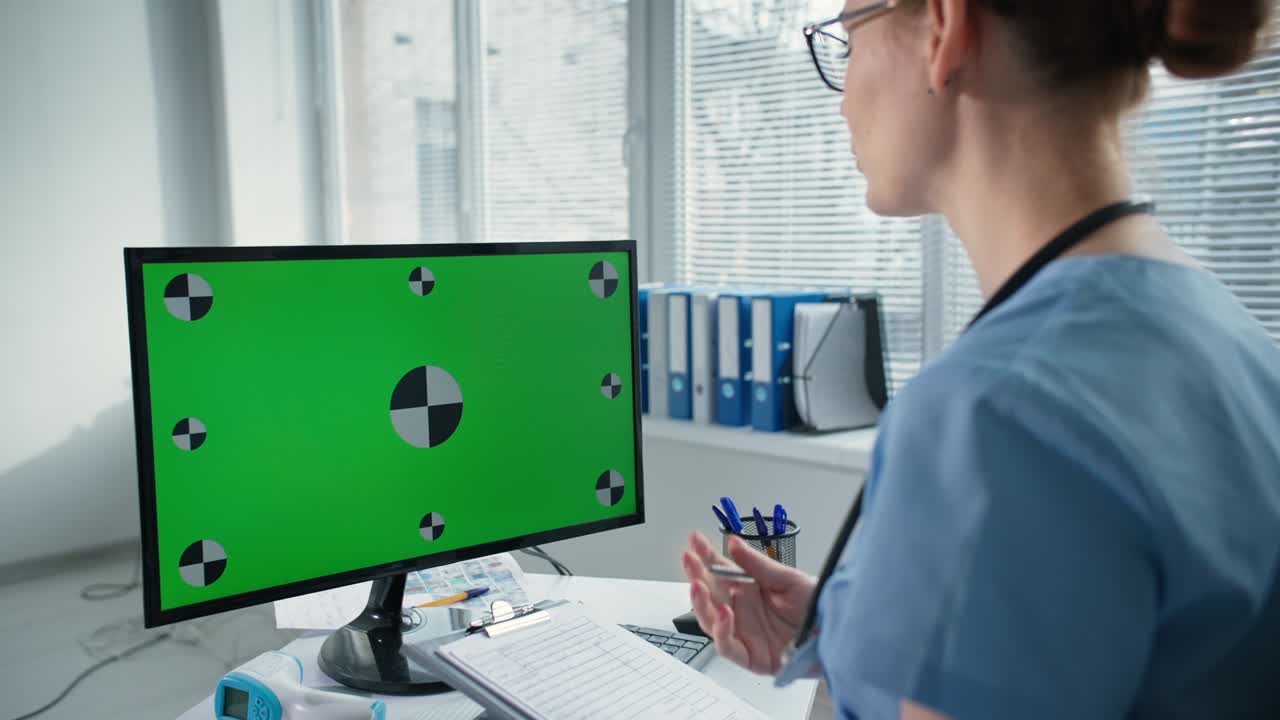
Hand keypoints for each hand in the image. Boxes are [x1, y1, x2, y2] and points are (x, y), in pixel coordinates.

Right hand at [680, 531, 816, 674]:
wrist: (837, 634)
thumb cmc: (817, 607)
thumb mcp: (787, 579)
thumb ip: (757, 565)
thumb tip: (733, 543)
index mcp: (750, 589)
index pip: (720, 570)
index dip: (705, 555)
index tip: (695, 539)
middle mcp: (743, 611)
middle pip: (709, 594)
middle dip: (695, 575)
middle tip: (689, 558)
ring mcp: (744, 633)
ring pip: (710, 620)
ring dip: (700, 603)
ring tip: (698, 584)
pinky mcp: (751, 657)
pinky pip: (727, 646)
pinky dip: (722, 630)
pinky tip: (726, 611)